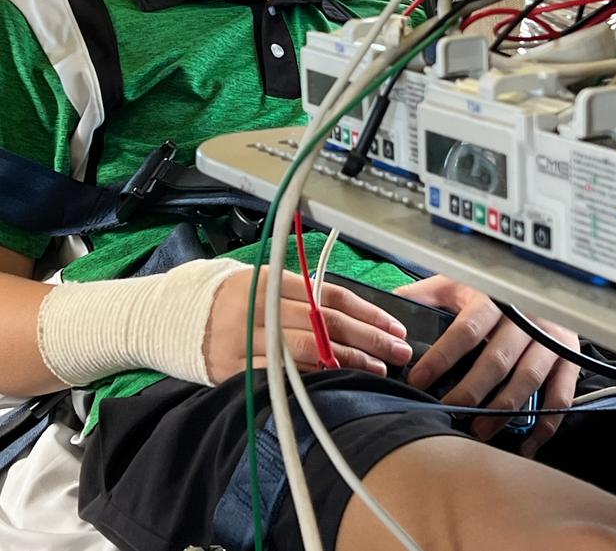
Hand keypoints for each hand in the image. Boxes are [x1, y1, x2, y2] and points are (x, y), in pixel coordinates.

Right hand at [204, 266, 412, 383]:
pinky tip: (336, 383)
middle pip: (326, 324)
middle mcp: (260, 308)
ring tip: (377, 369)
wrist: (169, 315)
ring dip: (348, 362)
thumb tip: (349, 310)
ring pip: (308, 352)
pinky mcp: (234, 370)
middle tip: (399, 351)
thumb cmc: (223, 296)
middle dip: (369, 339)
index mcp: (270, 280)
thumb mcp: (259, 280)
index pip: (330, 296)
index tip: (394, 326)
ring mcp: (246, 340)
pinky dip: (312, 379)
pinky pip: (281, 376)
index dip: (367, 311)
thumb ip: (298, 292)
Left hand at [394, 275, 580, 455]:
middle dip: (470, 392)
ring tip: (479, 430)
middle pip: (496, 360)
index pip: (465, 330)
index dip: (441, 358)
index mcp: (493, 298)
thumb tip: (394, 300)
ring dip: (503, 410)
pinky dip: (545, 423)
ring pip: (527, 379)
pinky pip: (560, 396)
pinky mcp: (570, 357)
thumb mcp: (461, 280)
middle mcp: (524, 318)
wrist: (550, 278)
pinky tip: (525, 443)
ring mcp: (550, 338)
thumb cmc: (495, 286)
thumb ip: (428, 292)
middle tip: (449, 412)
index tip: (418, 380)